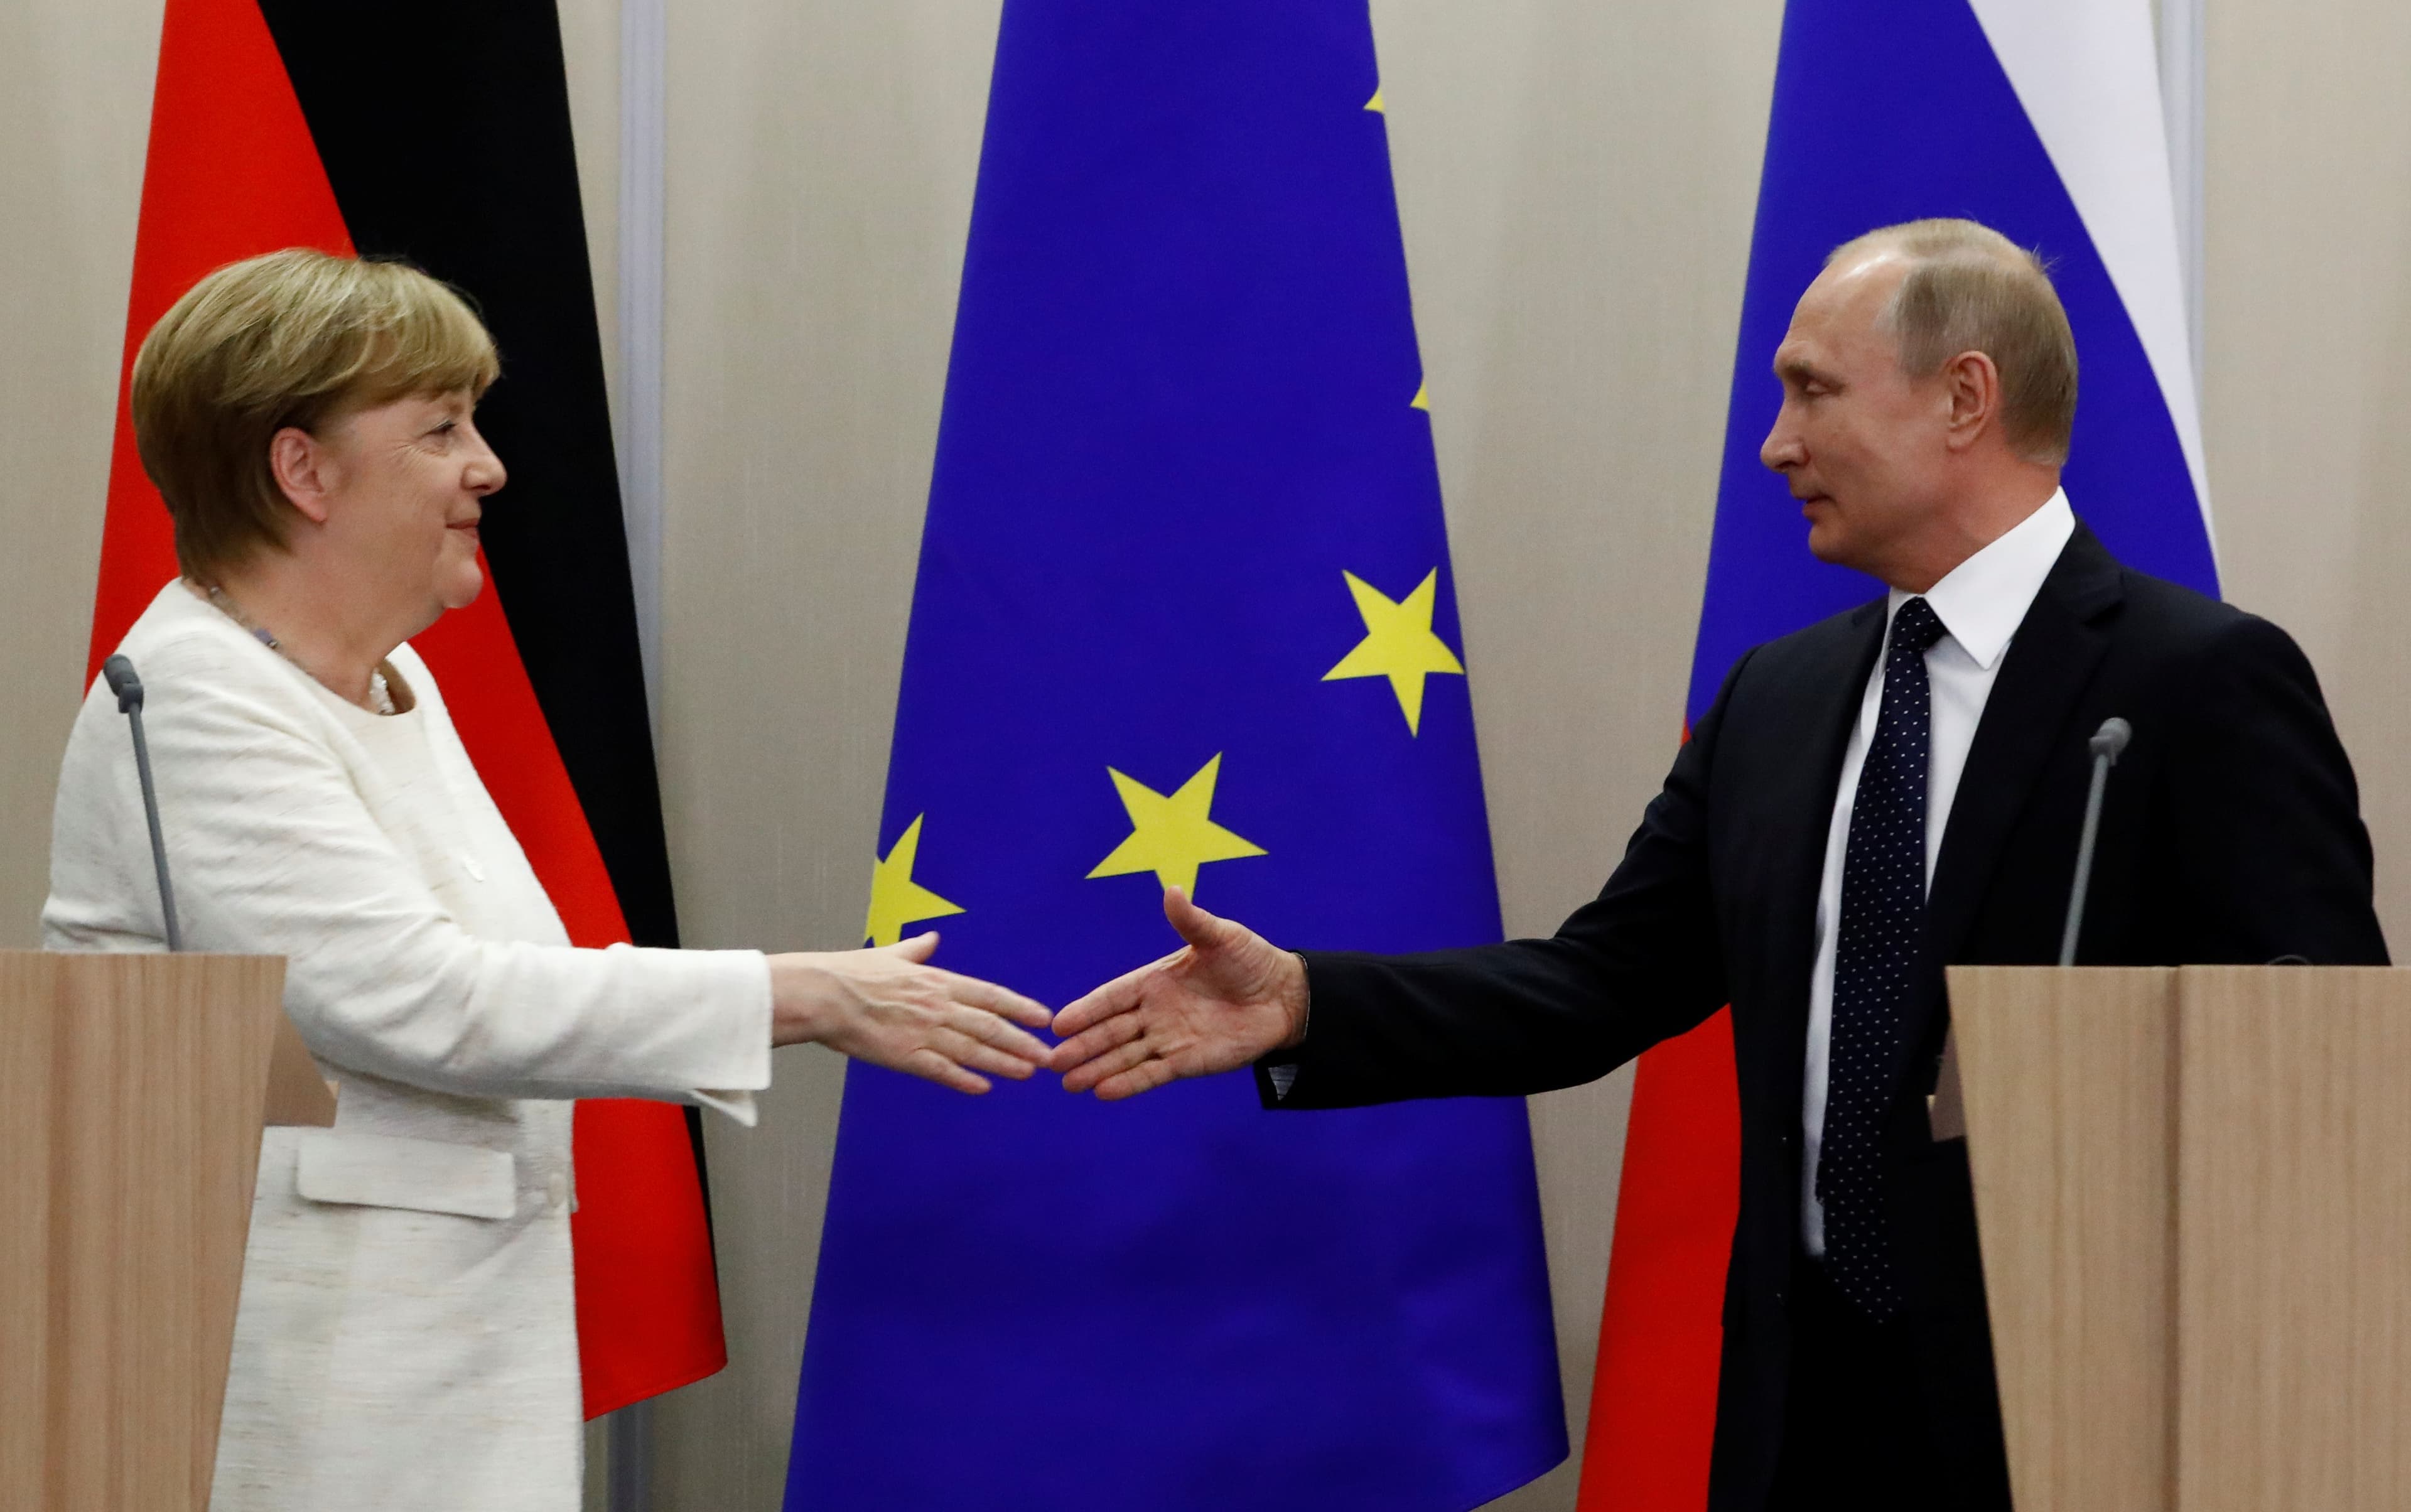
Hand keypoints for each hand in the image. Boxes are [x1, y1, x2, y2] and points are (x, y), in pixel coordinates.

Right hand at [769, 933, 1052, 1093]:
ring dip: (1004, 1062)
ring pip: (973, 1050)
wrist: (821, 994)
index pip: (990, 994)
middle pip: (990, 1025)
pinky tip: (983, 1088)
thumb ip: (917, 950)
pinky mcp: (904, 1055)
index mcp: (936, 980)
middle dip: (1023, 1041)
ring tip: (1028, 1073)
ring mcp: (922, 1031)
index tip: (1045, 1018)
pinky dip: (964, 1079)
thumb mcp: (890, 954)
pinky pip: (941, 1070)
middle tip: (1049, 1056)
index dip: (1020, 1007)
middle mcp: (937, 1005)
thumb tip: (932, 939)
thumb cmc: (851, 973)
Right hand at [1050, 887, 1306, 1099]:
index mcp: (1155, 980)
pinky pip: (1151, 1074)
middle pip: (1110, 1031)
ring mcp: (1168, 1039)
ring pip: (1124, 1056)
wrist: (1284, 996)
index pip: (1112, 997)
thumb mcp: (1221, 937)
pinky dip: (1128, 1084)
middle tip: (1050, 1061)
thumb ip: (1192, 921)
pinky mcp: (1186, 1062)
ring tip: (1068, 1084)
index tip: (1058, 1023)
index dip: (1086, 1009)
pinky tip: (1103, 1093)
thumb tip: (1172, 890)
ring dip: (1097, 1069)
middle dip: (1081, 1046)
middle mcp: (1154, 1012)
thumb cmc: (1250, 961)